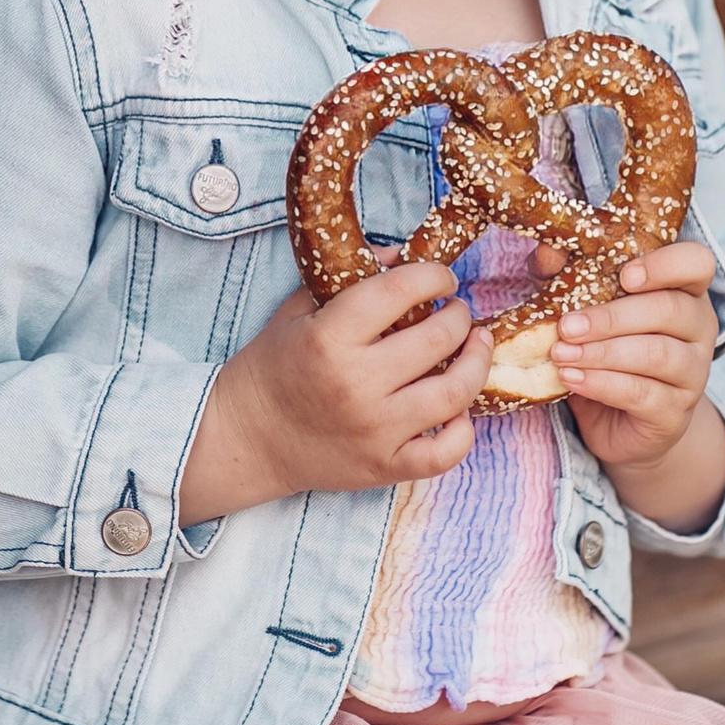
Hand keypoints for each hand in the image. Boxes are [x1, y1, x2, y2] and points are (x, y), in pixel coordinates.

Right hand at [177, 261, 492, 526]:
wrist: (248, 437)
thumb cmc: (273, 366)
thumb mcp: (299, 310)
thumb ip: (348, 278)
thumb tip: (400, 257)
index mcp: (329, 338)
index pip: (400, 291)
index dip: (433, 276)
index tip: (441, 278)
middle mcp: (355, 384)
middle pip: (439, 339)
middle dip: (459, 316)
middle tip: (456, 312)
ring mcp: (374, 430)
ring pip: (454, 393)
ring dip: (476, 362)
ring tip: (476, 345)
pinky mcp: (384, 467)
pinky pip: (446, 453)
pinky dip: (464, 430)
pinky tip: (460, 409)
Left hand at [525, 235, 718, 472]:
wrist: (619, 423)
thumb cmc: (604, 349)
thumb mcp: (582, 307)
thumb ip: (566, 276)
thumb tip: (547, 250)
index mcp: (683, 291)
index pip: (697, 263)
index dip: (665, 265)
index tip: (624, 276)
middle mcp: (698, 329)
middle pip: (670, 310)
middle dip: (612, 317)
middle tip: (567, 326)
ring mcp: (693, 372)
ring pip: (657, 354)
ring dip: (603, 352)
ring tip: (562, 354)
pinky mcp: (677, 412)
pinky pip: (644, 393)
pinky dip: (603, 383)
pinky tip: (572, 378)